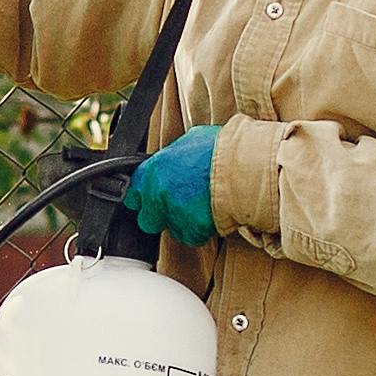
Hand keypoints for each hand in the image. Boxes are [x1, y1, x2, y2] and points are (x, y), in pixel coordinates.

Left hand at [124, 125, 223, 245]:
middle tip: (178, 207)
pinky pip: (190, 236)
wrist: (243, 167)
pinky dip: (199, 230)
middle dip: (159, 216)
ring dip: (182, 223)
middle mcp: (157, 194)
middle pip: (147, 219)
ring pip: (170, 230)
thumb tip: (173, 157)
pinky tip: (210, 215)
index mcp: (152, 170)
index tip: (150, 198)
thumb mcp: (191, 139)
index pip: (133, 193)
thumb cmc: (221, 149)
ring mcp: (172, 214)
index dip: (144, 197)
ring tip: (201, 208)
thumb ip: (174, 154)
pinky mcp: (191, 230)